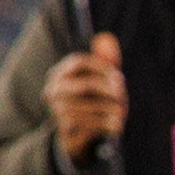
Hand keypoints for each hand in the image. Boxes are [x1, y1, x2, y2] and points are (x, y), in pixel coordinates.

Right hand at [45, 31, 125, 161]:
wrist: (73, 137)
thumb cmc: (90, 101)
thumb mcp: (98, 79)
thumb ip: (104, 60)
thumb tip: (108, 37)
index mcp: (58, 74)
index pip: (78, 62)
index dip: (102, 67)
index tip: (118, 76)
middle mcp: (53, 92)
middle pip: (85, 86)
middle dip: (109, 89)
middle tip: (122, 94)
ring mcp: (56, 111)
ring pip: (90, 107)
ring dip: (110, 109)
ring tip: (121, 112)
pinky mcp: (64, 130)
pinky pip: (90, 124)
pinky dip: (106, 124)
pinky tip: (116, 125)